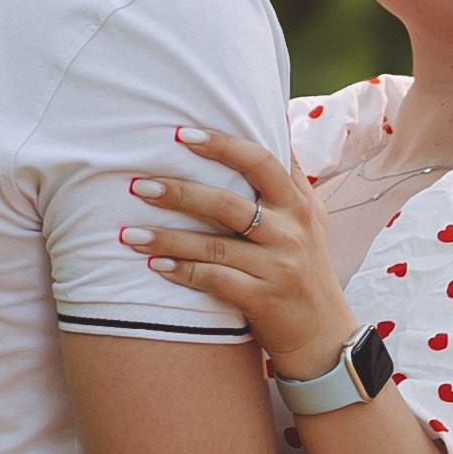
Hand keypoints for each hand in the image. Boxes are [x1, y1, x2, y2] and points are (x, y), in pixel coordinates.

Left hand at [121, 129, 358, 379]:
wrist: (324, 334)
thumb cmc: (307, 267)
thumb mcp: (312, 217)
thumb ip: (289, 177)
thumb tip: (275, 119)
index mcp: (299, 204)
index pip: (261, 161)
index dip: (222, 145)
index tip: (182, 134)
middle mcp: (291, 230)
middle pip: (228, 203)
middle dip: (181, 192)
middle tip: (139, 185)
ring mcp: (278, 266)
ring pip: (214, 245)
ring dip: (168, 237)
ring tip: (128, 233)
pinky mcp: (264, 298)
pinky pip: (215, 280)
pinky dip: (183, 272)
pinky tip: (155, 265)